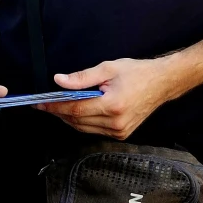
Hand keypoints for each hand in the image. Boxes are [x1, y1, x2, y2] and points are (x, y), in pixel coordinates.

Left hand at [42, 56, 179, 139]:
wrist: (162, 83)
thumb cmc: (137, 73)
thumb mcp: (108, 68)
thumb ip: (82, 77)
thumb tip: (59, 81)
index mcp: (112, 106)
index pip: (75, 109)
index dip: (55, 107)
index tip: (40, 103)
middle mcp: (116, 123)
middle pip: (77, 121)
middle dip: (58, 112)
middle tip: (44, 104)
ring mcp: (119, 131)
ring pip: (83, 128)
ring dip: (68, 118)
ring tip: (56, 107)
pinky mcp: (121, 134)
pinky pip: (94, 130)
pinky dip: (82, 122)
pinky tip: (75, 112)